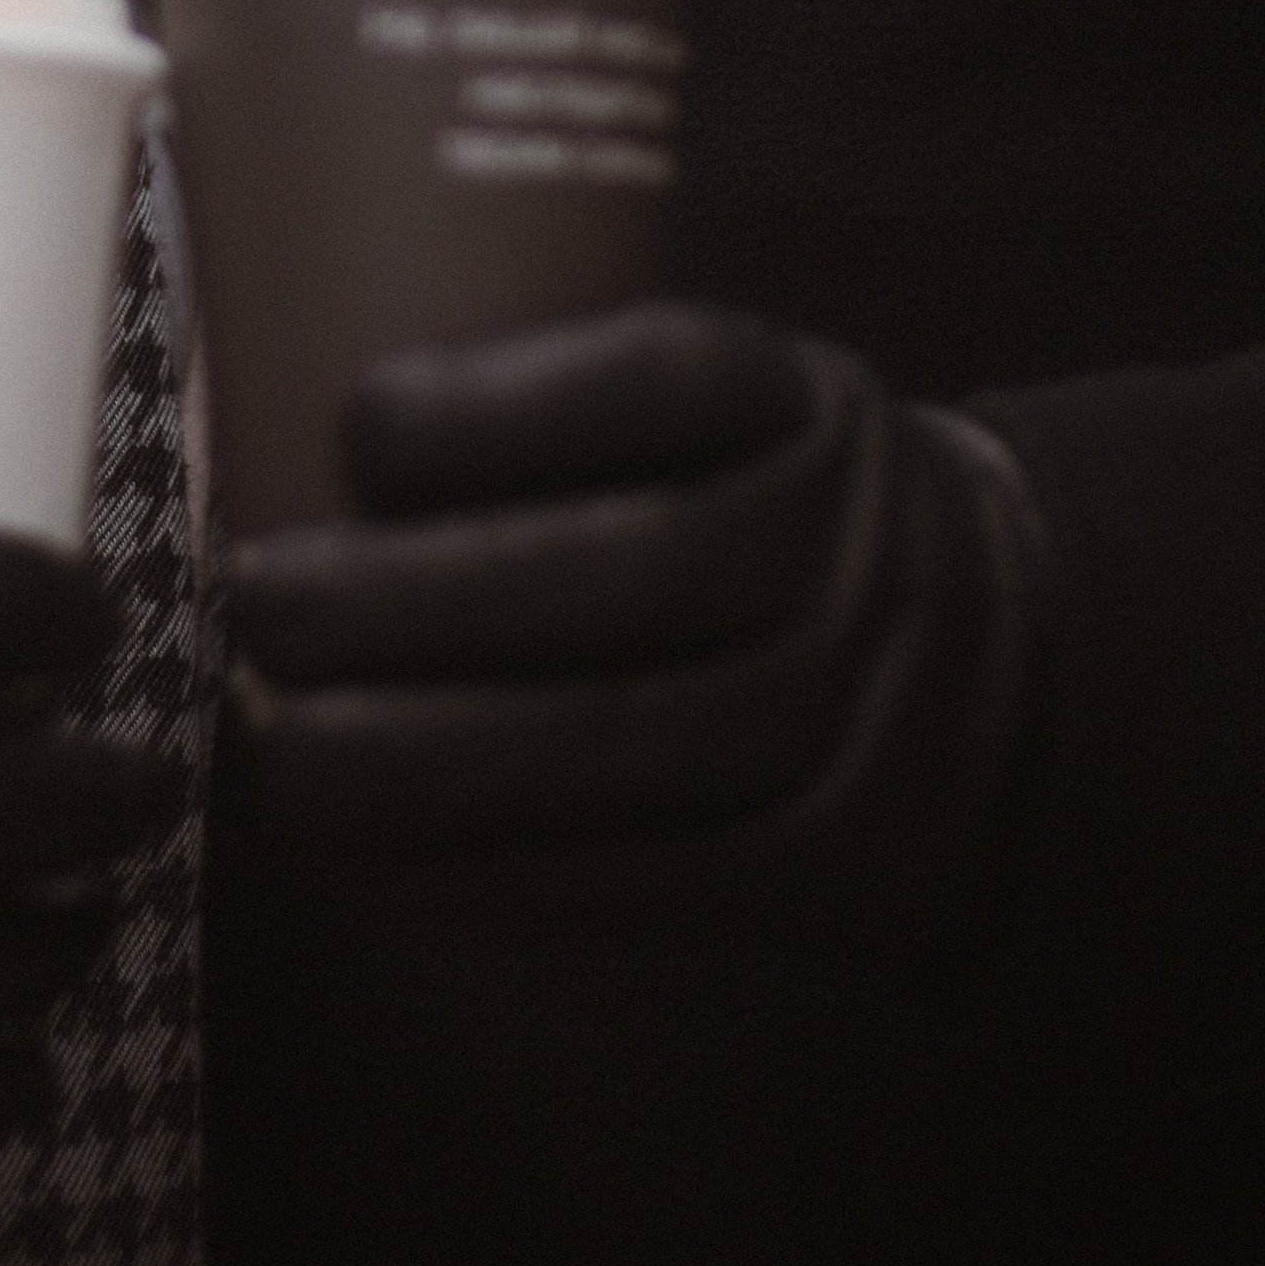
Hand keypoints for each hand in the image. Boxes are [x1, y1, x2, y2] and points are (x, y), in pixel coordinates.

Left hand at [223, 303, 1046, 945]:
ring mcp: (849, 719)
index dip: (494, 410)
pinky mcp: (832, 869)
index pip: (657, 382)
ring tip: (276, 739)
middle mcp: (840, 550)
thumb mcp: (731, 404)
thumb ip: (567, 402)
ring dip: (416, 760)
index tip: (352, 430)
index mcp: (802, 403)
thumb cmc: (763, 503)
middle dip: (407, 600)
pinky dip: (482, 875)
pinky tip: (364, 854)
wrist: (1009, 668)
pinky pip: (637, 884)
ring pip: (616, 750)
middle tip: (255, 602)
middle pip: (619, 576)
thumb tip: (263, 412)